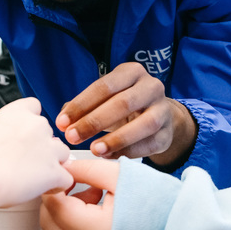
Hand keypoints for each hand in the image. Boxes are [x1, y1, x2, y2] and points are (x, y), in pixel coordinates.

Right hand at [0, 98, 72, 206]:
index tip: (24, 136)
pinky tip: (43, 190)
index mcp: (17, 112)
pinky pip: (66, 179)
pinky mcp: (55, 171)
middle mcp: (37, 125)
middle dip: (42, 147)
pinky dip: (57, 186)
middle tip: (24, 163)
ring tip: (34, 178)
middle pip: (50, 133)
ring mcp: (49, 147)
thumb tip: (4, 146)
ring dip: (52, 164)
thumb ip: (3, 135)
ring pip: (63, 154)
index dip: (31, 124)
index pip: (34, 107)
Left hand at [40, 158, 119, 229]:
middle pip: (49, 220)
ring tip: (91, 189)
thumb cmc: (159, 206)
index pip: (52, 204)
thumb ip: (87, 169)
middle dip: (55, 196)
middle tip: (71, 177)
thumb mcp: (121, 178)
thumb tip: (63, 167)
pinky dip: (74, 221)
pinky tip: (96, 205)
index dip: (53, 182)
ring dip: (64, 208)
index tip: (63, 169)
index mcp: (92, 229)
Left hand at [56, 62, 195, 167]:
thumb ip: (83, 107)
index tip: (62, 122)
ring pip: (144, 124)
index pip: (104, 86)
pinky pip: (150, 144)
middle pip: (123, 103)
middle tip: (72, 137)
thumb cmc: (124, 105)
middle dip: (94, 122)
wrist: (158, 116)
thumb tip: (63, 121)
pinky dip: (129, 151)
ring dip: (116, 139)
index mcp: (132, 72)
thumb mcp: (105, 99)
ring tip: (94, 149)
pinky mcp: (168, 133)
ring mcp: (163, 110)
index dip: (81, 104)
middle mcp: (151, 87)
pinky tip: (110, 157)